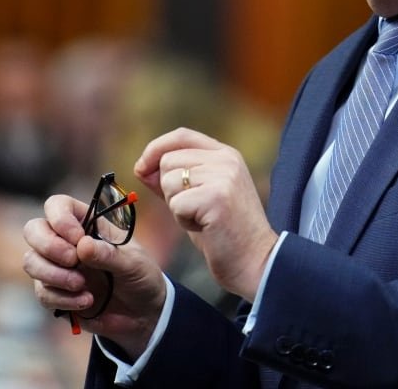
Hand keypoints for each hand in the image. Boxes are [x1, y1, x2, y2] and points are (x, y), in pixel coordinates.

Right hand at [23, 194, 166, 355]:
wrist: (142, 313)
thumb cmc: (140, 276)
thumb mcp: (133, 263)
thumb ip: (109, 254)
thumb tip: (82, 245)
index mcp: (87, 223)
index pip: (57, 205)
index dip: (60, 218)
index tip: (77, 237)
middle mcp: (66, 241)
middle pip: (33, 230)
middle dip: (48, 246)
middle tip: (73, 261)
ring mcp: (57, 267)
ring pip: (31, 262)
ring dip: (54, 275)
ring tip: (82, 285)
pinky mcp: (55, 294)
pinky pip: (42, 292)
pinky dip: (63, 299)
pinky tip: (87, 301)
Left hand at [135, 128, 278, 299]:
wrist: (255, 261)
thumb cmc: (224, 232)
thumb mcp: (200, 197)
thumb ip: (175, 179)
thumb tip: (142, 167)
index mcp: (226, 154)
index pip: (182, 136)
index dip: (155, 148)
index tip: (141, 168)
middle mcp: (227, 160)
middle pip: (169, 160)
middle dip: (168, 189)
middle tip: (193, 210)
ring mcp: (223, 177)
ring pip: (169, 182)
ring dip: (176, 206)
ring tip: (201, 219)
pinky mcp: (216, 198)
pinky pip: (176, 204)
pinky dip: (183, 221)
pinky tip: (204, 228)